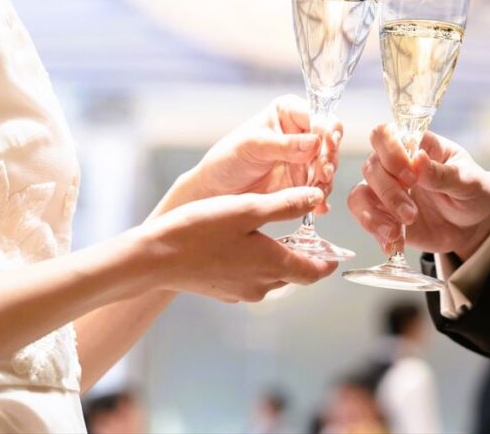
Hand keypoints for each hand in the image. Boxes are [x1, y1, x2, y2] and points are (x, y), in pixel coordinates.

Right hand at [143, 186, 337, 301]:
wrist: (154, 259)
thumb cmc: (202, 230)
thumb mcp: (248, 209)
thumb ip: (286, 205)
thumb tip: (317, 197)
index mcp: (273, 266)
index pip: (314, 272)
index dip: (327, 262)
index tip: (335, 255)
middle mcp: (260, 286)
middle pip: (293, 274)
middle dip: (302, 256)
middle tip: (305, 234)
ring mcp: (239, 291)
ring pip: (270, 276)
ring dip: (276, 258)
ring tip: (272, 233)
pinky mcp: (220, 290)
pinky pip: (248, 277)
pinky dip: (253, 263)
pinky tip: (240, 243)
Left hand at [168, 95, 342, 214]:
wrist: (215, 193)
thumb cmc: (227, 160)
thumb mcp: (253, 147)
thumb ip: (284, 145)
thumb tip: (316, 142)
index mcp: (288, 112)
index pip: (318, 115)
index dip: (327, 129)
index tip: (328, 144)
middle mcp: (302, 133)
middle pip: (330, 141)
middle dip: (329, 157)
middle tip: (323, 173)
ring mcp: (305, 160)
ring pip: (329, 166)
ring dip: (327, 179)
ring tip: (316, 191)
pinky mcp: (304, 183)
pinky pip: (321, 188)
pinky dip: (321, 197)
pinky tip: (318, 207)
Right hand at [347, 124, 489, 259]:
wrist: (475, 226)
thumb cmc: (474, 192)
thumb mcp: (468, 182)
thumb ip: (443, 174)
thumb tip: (418, 159)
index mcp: (417, 145)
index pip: (386, 134)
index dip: (390, 153)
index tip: (411, 176)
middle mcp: (395, 164)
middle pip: (371, 166)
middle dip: (388, 192)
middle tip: (411, 213)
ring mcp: (387, 189)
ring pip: (360, 193)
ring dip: (375, 214)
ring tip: (397, 232)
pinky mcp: (384, 215)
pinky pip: (365, 218)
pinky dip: (375, 230)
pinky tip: (393, 244)